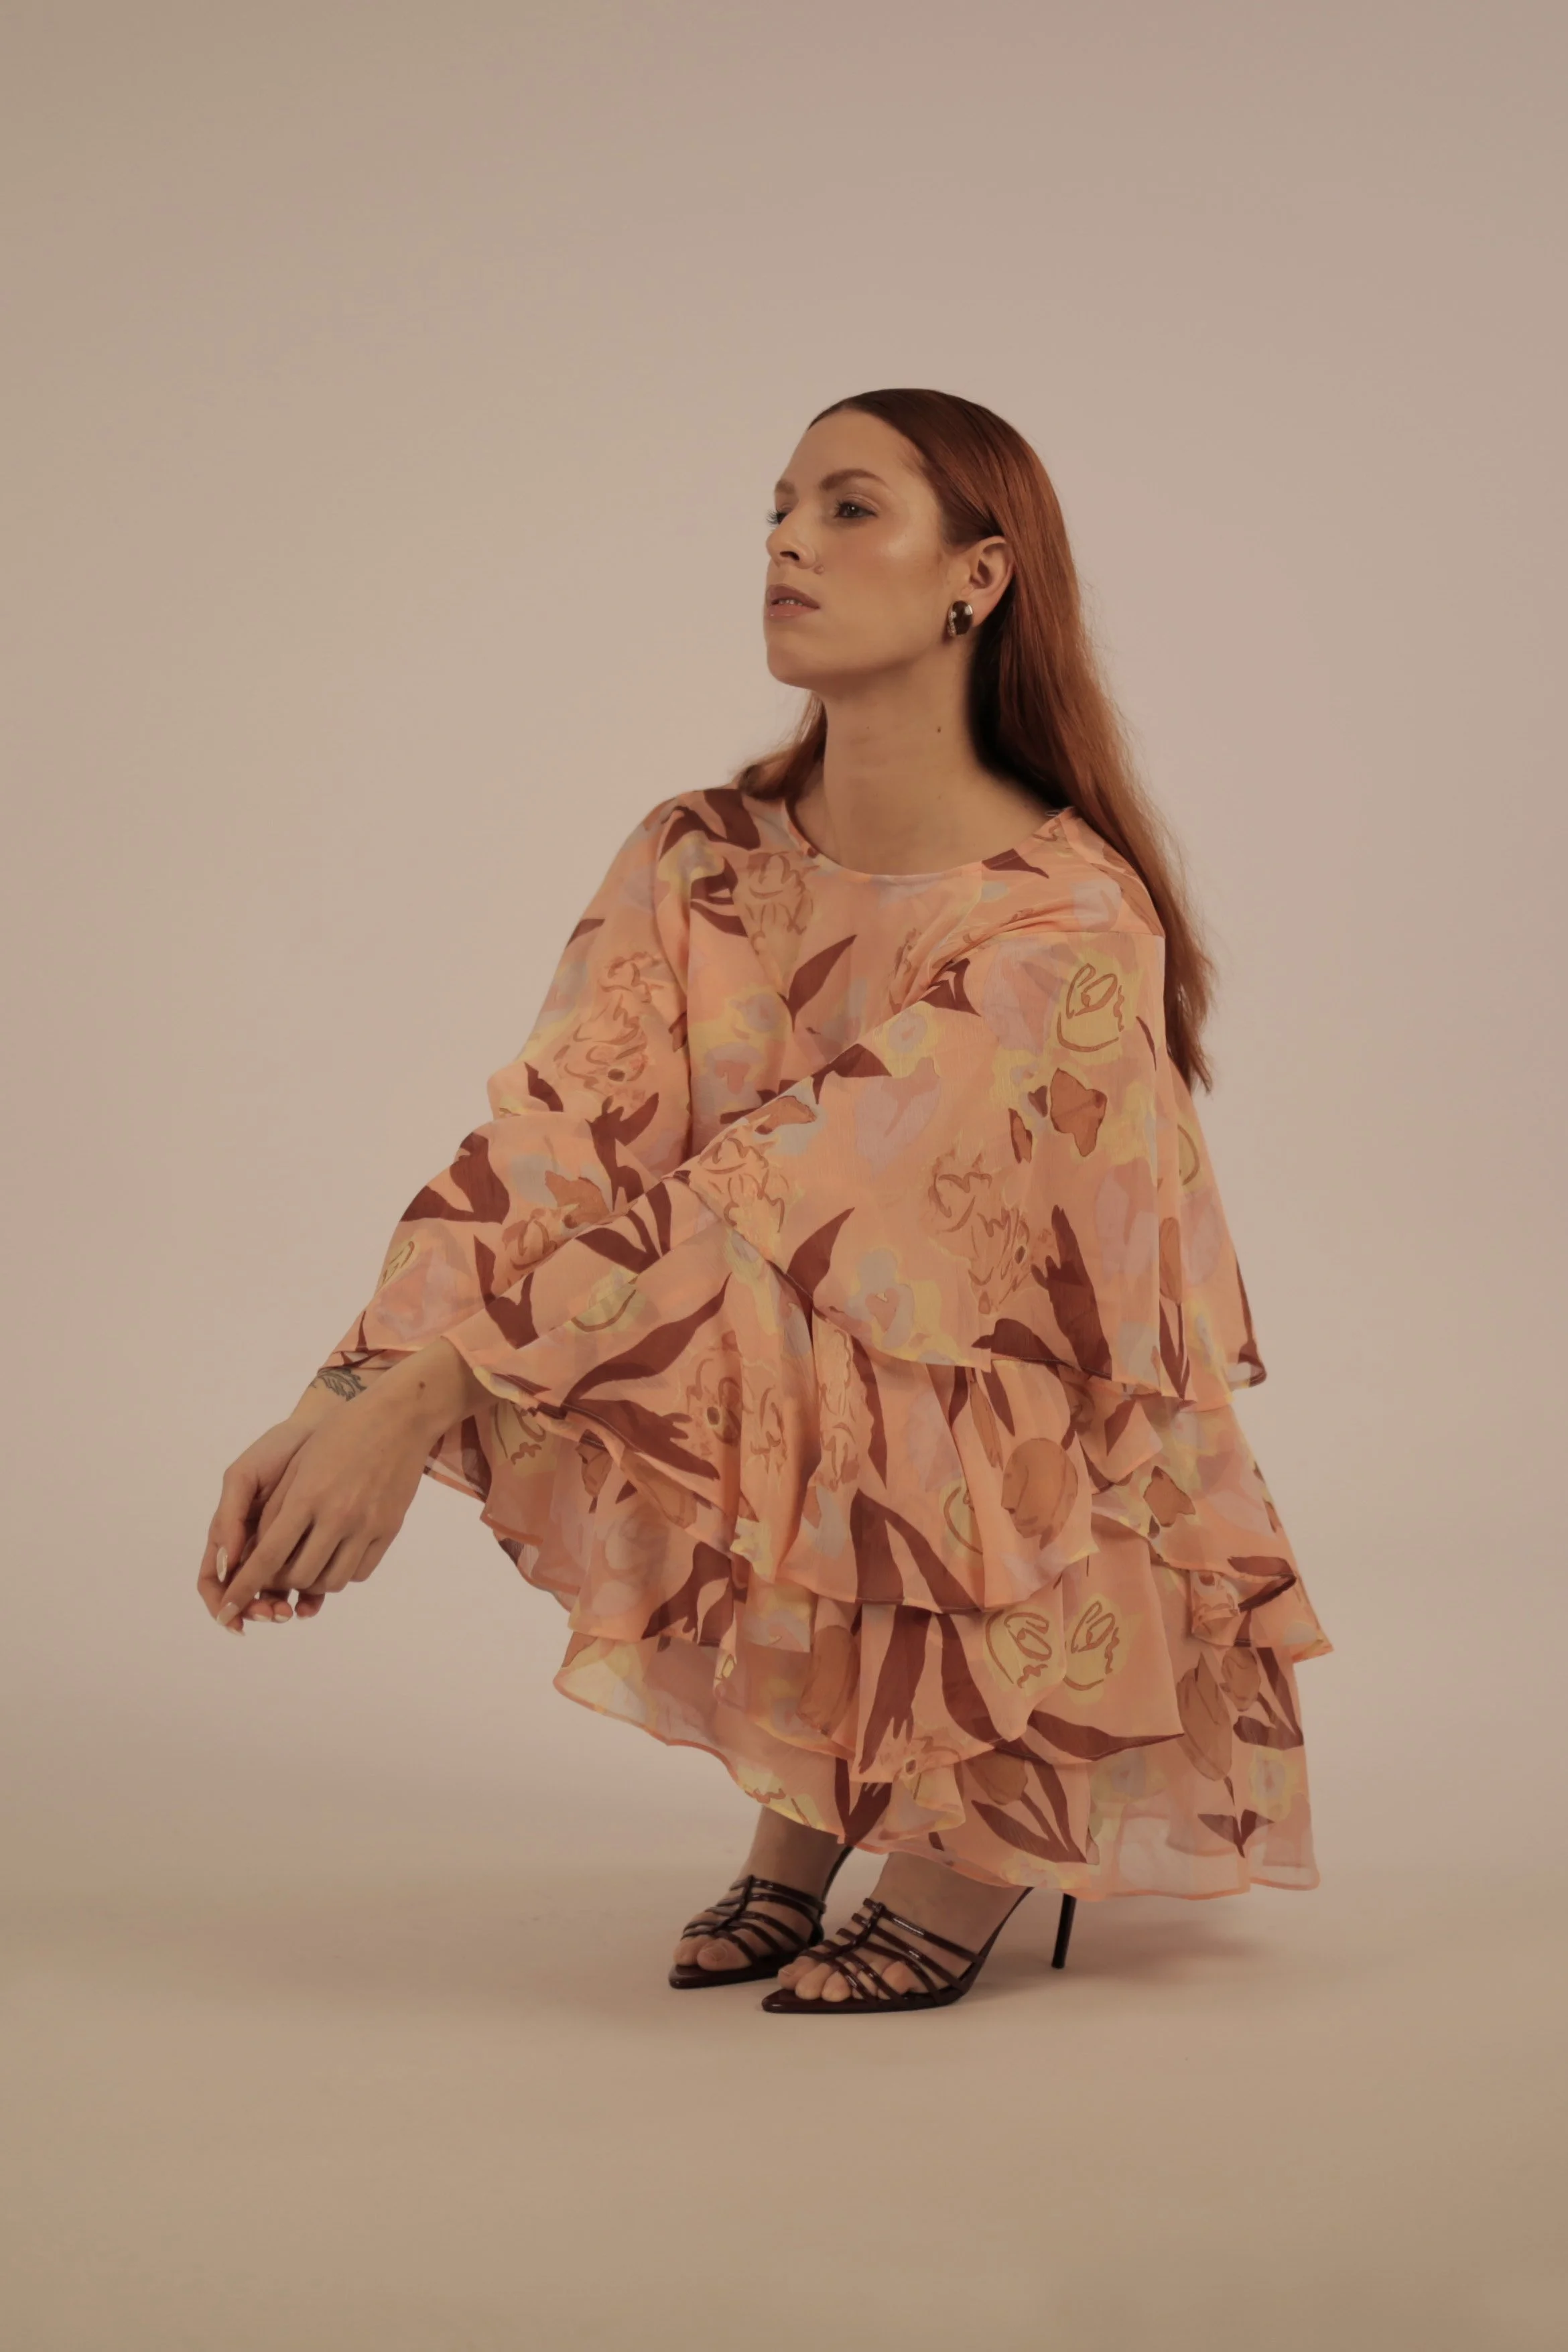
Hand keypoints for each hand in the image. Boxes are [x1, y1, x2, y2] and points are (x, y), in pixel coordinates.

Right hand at [198, 1414, 322, 1628]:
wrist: (323, 1434)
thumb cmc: (276, 1452)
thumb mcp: (243, 1477)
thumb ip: (230, 1517)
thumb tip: (226, 1564)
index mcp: (230, 1534)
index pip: (213, 1580)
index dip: (219, 1602)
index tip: (232, 1616)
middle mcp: (253, 1549)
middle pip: (245, 1594)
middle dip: (256, 1609)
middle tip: (274, 1613)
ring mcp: (283, 1551)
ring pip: (275, 1595)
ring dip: (280, 1609)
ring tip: (293, 1612)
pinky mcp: (313, 1549)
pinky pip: (308, 1583)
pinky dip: (308, 1600)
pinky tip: (313, 1604)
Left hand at [201, 1342, 484, 1633]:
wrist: (399, 1417)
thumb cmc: (341, 1434)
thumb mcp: (300, 1465)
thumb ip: (278, 1509)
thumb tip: (262, 1551)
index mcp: (307, 1496)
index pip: (267, 1556)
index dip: (243, 1587)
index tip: (227, 1610)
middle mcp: (337, 1515)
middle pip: (299, 1576)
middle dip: (281, 1583)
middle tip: (277, 1573)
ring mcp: (367, 1525)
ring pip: (331, 1581)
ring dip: (313, 1582)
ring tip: (308, 1564)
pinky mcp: (390, 1529)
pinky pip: (360, 1572)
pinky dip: (341, 1573)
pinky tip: (335, 1556)